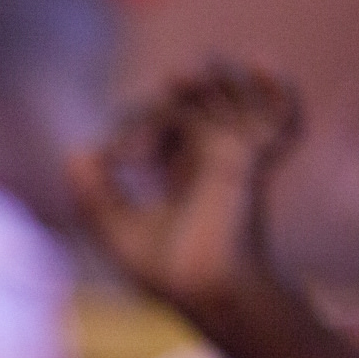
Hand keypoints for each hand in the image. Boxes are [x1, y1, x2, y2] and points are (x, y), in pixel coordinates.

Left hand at [72, 65, 300, 311]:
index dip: (135, 127)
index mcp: (182, 172)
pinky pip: (282, 117)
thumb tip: (76, 153)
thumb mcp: (115, 229)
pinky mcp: (250, 161)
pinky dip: (278, 91)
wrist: (203, 293)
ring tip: (185, 76)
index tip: (115, 158)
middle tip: (155, 99)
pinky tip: (261, 64)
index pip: (162, 126)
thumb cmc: (165, 271)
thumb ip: (93, 194)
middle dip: (177, 90)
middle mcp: (212, 159)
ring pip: (234, 99)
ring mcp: (234, 156)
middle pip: (199, 102)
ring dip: (213, 79)